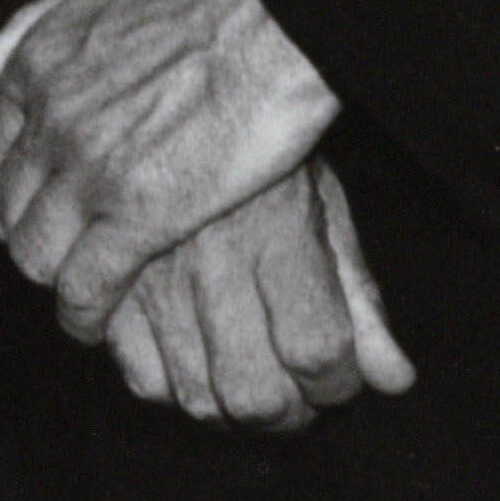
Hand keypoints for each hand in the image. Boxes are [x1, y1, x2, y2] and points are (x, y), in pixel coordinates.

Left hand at [0, 0, 340, 343]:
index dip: (13, 179)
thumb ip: (27, 29)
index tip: (39, 193)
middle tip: (65, 245)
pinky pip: (85, 286)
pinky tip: (94, 324)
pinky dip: (83, 314)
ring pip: (34, 254)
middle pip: (6, 208)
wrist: (272, 6)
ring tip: (80, 286)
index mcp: (36, 69)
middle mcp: (48, 124)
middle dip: (29, 231)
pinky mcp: (139, 215)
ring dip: (52, 274)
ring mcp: (88, 173)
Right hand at [103, 158, 417, 429]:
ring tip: (247, 387)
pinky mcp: (105, 280)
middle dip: (287, 415)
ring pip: (194, 395)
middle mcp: (213, 263)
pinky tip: (191, 364)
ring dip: (232, 410)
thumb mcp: (321, 205)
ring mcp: (151, 276)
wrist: (165, 85)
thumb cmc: (254, 146)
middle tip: (296, 400)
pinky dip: (170, 388)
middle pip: (254, 393)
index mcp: (277, 237)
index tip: (338, 379)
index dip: (337, 385)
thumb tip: (394, 380)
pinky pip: (136, 374)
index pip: (317, 351)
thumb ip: (356, 296)